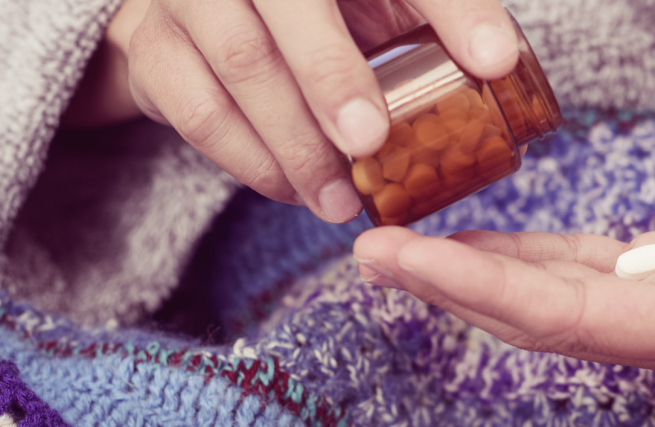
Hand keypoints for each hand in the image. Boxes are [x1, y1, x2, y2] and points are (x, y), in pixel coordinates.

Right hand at [73, 0, 520, 222]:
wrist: (204, 9)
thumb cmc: (313, 8)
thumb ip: (436, 17)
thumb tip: (502, 64)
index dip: (455, 9)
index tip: (497, 61)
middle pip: (291, 0)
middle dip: (334, 75)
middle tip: (373, 141)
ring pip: (241, 62)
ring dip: (295, 142)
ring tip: (339, 200)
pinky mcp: (152, 44)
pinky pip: (197, 109)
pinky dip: (250, 160)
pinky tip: (293, 190)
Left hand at [353, 175, 654, 375]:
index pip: (562, 316)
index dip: (476, 289)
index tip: (401, 258)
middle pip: (533, 313)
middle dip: (448, 284)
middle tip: (368, 246)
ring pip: (544, 293)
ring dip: (471, 272)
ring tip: (399, 246)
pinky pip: (576, 268)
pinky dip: (520, 255)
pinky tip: (480, 241)